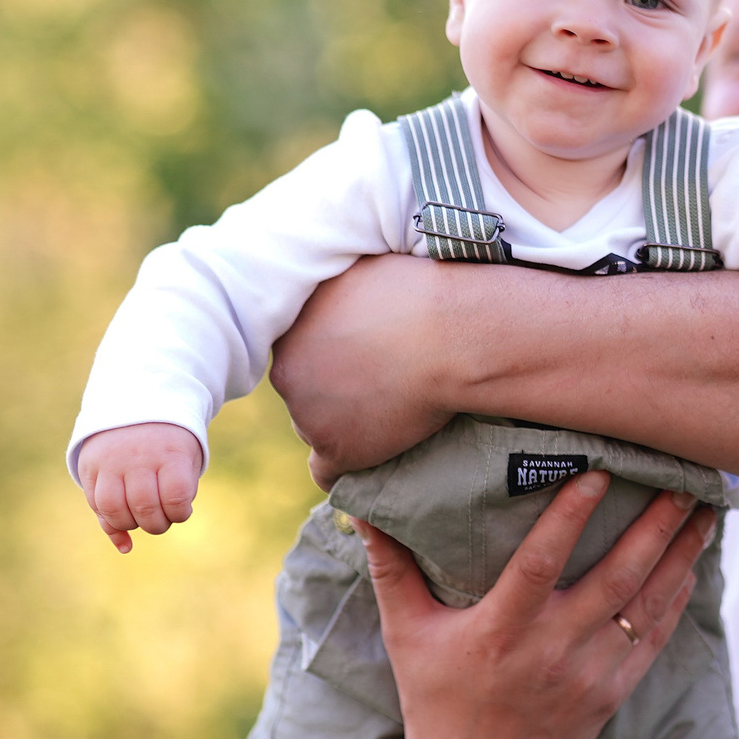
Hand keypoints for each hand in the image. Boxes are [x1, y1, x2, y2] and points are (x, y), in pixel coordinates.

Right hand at [76, 422, 203, 552]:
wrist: (137, 406)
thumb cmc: (168, 448)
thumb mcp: (182, 466)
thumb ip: (168, 503)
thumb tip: (126, 548)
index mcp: (170, 454)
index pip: (176, 498)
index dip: (180, 513)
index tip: (181, 508)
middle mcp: (138, 457)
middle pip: (145, 509)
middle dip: (156, 524)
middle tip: (160, 515)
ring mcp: (111, 461)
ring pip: (114, 510)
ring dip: (129, 524)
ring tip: (139, 515)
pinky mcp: (90, 466)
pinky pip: (94, 504)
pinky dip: (108, 521)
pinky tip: (121, 525)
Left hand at [272, 255, 461, 486]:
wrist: (452, 334)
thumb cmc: (422, 290)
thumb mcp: (365, 266)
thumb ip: (341, 286)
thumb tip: (346, 282)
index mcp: (290, 325)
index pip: (299, 350)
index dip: (332, 353)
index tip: (363, 353)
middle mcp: (285, 370)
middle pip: (303, 388)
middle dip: (333, 386)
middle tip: (379, 380)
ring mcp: (307, 414)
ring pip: (316, 426)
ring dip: (344, 423)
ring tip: (391, 409)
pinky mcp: (335, 449)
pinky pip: (327, 472)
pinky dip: (348, 465)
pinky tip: (371, 454)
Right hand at [357, 472, 717, 738]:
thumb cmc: (435, 701)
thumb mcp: (406, 636)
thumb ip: (392, 570)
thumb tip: (360, 507)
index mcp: (498, 633)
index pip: (539, 564)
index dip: (570, 517)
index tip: (600, 474)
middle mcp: (549, 653)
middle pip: (614, 579)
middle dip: (655, 528)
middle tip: (686, 481)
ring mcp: (586, 677)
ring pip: (645, 605)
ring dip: (680, 557)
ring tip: (706, 512)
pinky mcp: (610, 695)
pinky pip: (652, 640)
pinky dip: (675, 600)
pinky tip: (692, 564)